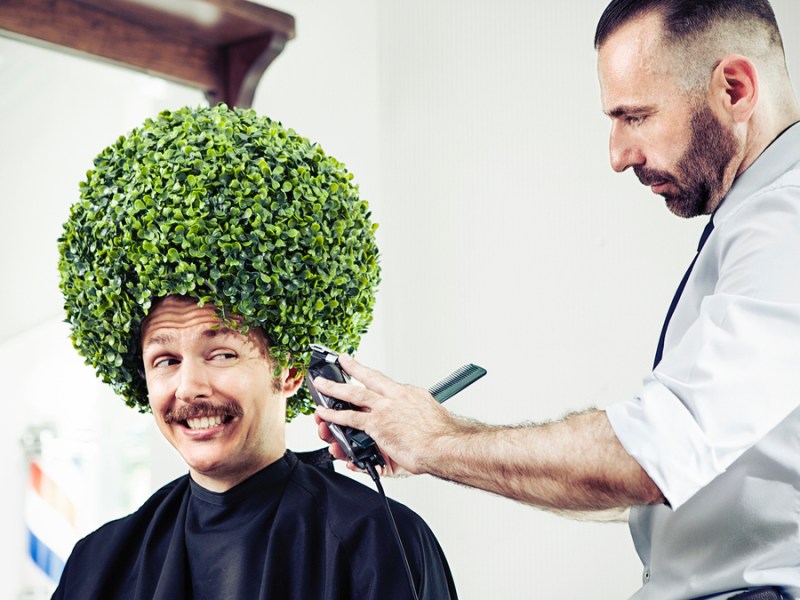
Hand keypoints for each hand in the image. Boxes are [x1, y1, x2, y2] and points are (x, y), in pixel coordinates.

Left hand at [313, 355, 454, 476]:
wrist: (444, 446)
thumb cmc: (441, 436)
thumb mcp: (427, 416)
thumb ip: (412, 415)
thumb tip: (407, 421)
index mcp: (408, 394)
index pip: (382, 380)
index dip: (367, 371)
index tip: (356, 364)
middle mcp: (395, 398)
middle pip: (366, 380)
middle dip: (350, 370)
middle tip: (338, 362)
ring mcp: (384, 411)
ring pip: (353, 396)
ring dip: (335, 390)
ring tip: (322, 386)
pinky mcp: (376, 426)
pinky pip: (350, 420)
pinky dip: (335, 418)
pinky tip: (324, 415)